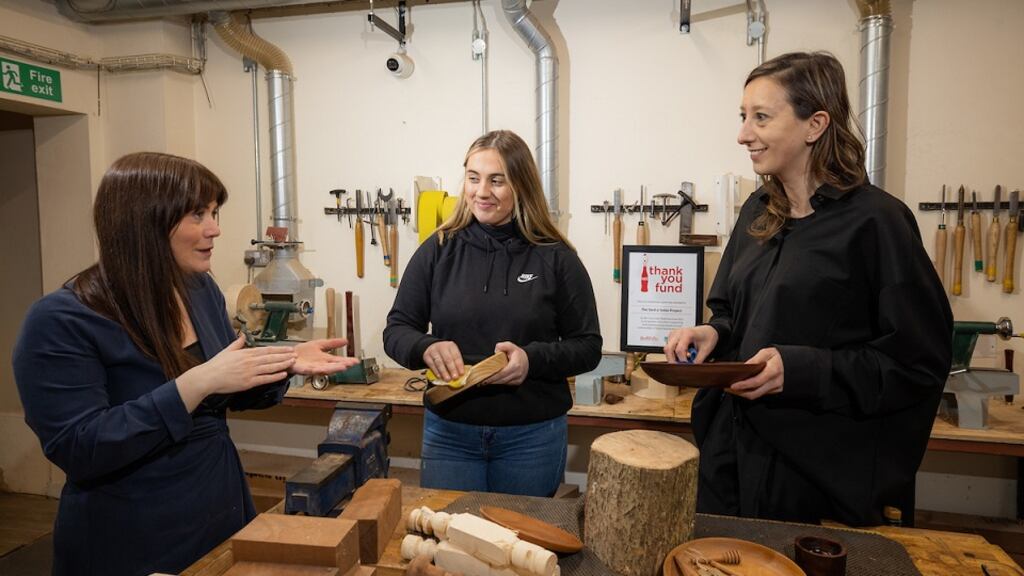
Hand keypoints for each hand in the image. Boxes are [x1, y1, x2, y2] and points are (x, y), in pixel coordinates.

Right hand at [176, 335, 296, 410]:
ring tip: (292, 362)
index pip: (266, 350)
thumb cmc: (216, 365)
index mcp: (245, 353)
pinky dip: (275, 376)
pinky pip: (265, 378)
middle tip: (295, 354)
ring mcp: (250, 372)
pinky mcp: (248, 382)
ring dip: (283, 364)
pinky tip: (283, 374)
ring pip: (270, 367)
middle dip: (284, 355)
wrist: (208, 377)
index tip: (288, 348)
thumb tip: (243, 336)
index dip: (279, 349)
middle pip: (271, 357)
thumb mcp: (227, 350)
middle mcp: (249, 361)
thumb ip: (237, 343)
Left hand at [292, 338, 359, 374]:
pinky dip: (318, 369)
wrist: (288, 354)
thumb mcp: (320, 344)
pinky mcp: (304, 369)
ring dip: (333, 369)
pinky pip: (311, 370)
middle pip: (334, 366)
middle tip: (351, 364)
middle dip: (342, 365)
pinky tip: (322, 368)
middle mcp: (320, 364)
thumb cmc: (302, 352)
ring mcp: (313, 368)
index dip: (347, 360)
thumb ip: (332, 343)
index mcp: (325, 359)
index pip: (338, 360)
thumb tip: (345, 340)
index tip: (356, 360)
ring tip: (342, 367)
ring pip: (325, 369)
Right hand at [424, 341, 464, 382]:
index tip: (461, 373)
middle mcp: (442, 347)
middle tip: (455, 377)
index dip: (459, 365)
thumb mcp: (452, 353)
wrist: (432, 346)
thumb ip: (455, 362)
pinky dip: (436, 371)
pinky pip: (432, 365)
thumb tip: (459, 374)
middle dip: (452, 369)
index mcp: (451, 346)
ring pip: (439, 362)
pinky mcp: (427, 356)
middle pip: (448, 359)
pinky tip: (440, 376)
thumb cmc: (445, 352)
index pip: (456, 356)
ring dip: (444, 372)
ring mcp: (433, 351)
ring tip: (447, 379)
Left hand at [482, 342, 527, 385]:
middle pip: (502, 380)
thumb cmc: (518, 354)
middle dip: (491, 381)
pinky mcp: (518, 382)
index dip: (493, 377)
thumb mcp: (511, 346)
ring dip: (494, 383)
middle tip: (481, 381)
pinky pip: (507, 383)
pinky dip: (500, 382)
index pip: (502, 373)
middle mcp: (518, 374)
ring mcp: (518, 379)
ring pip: (504, 383)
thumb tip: (496, 351)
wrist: (529, 360)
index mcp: (516, 365)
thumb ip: (503, 346)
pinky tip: (493, 381)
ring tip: (484, 382)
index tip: (484, 378)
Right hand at [664, 325, 717, 363]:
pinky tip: (682, 355)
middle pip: (668, 349)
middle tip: (680, 368)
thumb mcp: (705, 350)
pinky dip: (673, 354)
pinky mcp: (672, 337)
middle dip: (673, 361)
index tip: (687, 366)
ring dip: (673, 357)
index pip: (679, 349)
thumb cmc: (707, 337)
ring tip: (684, 360)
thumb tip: (691, 368)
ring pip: (667, 349)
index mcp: (688, 333)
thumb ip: (698, 360)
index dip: (682, 360)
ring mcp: (674, 334)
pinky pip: (668, 347)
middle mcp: (678, 332)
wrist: (707, 331)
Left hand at [728, 347, 783, 399]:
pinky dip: (749, 392)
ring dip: (742, 393)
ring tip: (731, 389)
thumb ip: (755, 359)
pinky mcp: (774, 391)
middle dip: (739, 392)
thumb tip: (744, 366)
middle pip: (754, 392)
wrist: (792, 363)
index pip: (756, 381)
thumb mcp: (767, 352)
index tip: (732, 386)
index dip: (743, 385)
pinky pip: (759, 394)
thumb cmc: (778, 357)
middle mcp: (775, 382)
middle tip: (727, 388)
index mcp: (773, 371)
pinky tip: (741, 388)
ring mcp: (775, 388)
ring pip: (756, 395)